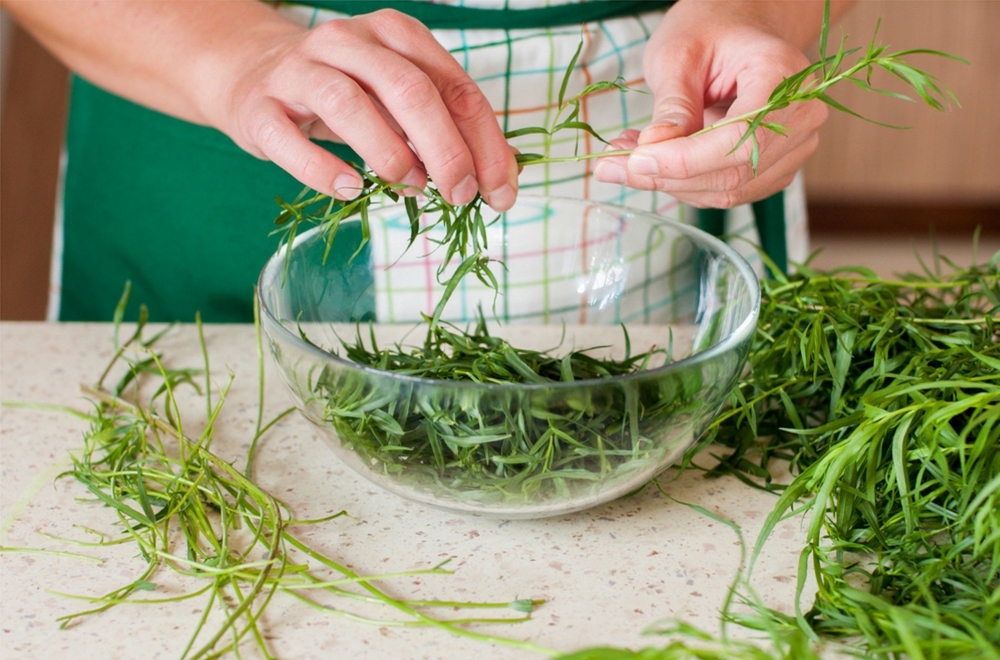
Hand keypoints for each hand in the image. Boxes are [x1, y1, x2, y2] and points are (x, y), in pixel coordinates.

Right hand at [214, 9, 517, 208]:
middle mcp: (348, 42)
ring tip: (412, 189)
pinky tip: (351, 190)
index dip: (485, 143)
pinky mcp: (259, 106)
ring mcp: (299, 70)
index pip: (455, 87)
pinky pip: (289, 139)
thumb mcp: (398, 101)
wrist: (252, 73)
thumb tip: (499, 177)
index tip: (501, 192)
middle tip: (461, 195)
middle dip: (446, 149)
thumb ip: (445, 129)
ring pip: (350, 105)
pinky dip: (324, 170)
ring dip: (391, 156)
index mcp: (395, 35)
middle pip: (409, 90)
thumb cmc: (344, 93)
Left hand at [594, 0, 829, 208]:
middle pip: (733, 173)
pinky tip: (652, 163)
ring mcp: (793, 147)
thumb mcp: (679, 54)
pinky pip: (726, 191)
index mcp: (783, 77)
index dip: (685, 161)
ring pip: (727, 191)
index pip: (739, 140)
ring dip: (670, 184)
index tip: (636, 160)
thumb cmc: (712, 30)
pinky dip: (683, 184)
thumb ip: (672, 105)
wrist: (741, 28)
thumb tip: (651, 153)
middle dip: (667, 177)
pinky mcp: (773, 167)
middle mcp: (800, 117)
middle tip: (611, 166)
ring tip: (624, 159)